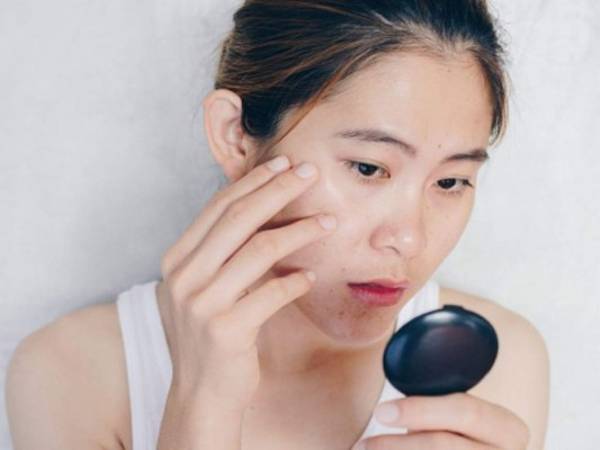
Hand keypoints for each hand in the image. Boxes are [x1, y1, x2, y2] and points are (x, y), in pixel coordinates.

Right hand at [159, 155, 336, 412]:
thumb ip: (225, 252)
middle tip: (310, 172)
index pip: (218, 207)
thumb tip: (266, 211)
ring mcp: (202, 303)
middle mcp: (184, 276)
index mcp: (177, 260)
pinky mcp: (226, 329)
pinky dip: (296, 281)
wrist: (202, 391)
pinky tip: (311, 276)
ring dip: (300, 231)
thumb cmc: (212, 334)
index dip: (253, 182)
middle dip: (278, 189)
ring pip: (260, 249)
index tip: (283, 163)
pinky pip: (272, 293)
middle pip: (239, 217)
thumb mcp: (206, 287)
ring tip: (329, 222)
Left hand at [353, 392, 529, 449]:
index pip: (469, 411)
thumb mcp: (451, 406)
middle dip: (403, 445)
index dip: (422, 411)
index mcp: (507, 428)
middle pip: (450, 448)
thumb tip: (410, 313)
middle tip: (365, 444)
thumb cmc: (449, 431)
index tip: (382, 412)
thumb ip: (438, 377)